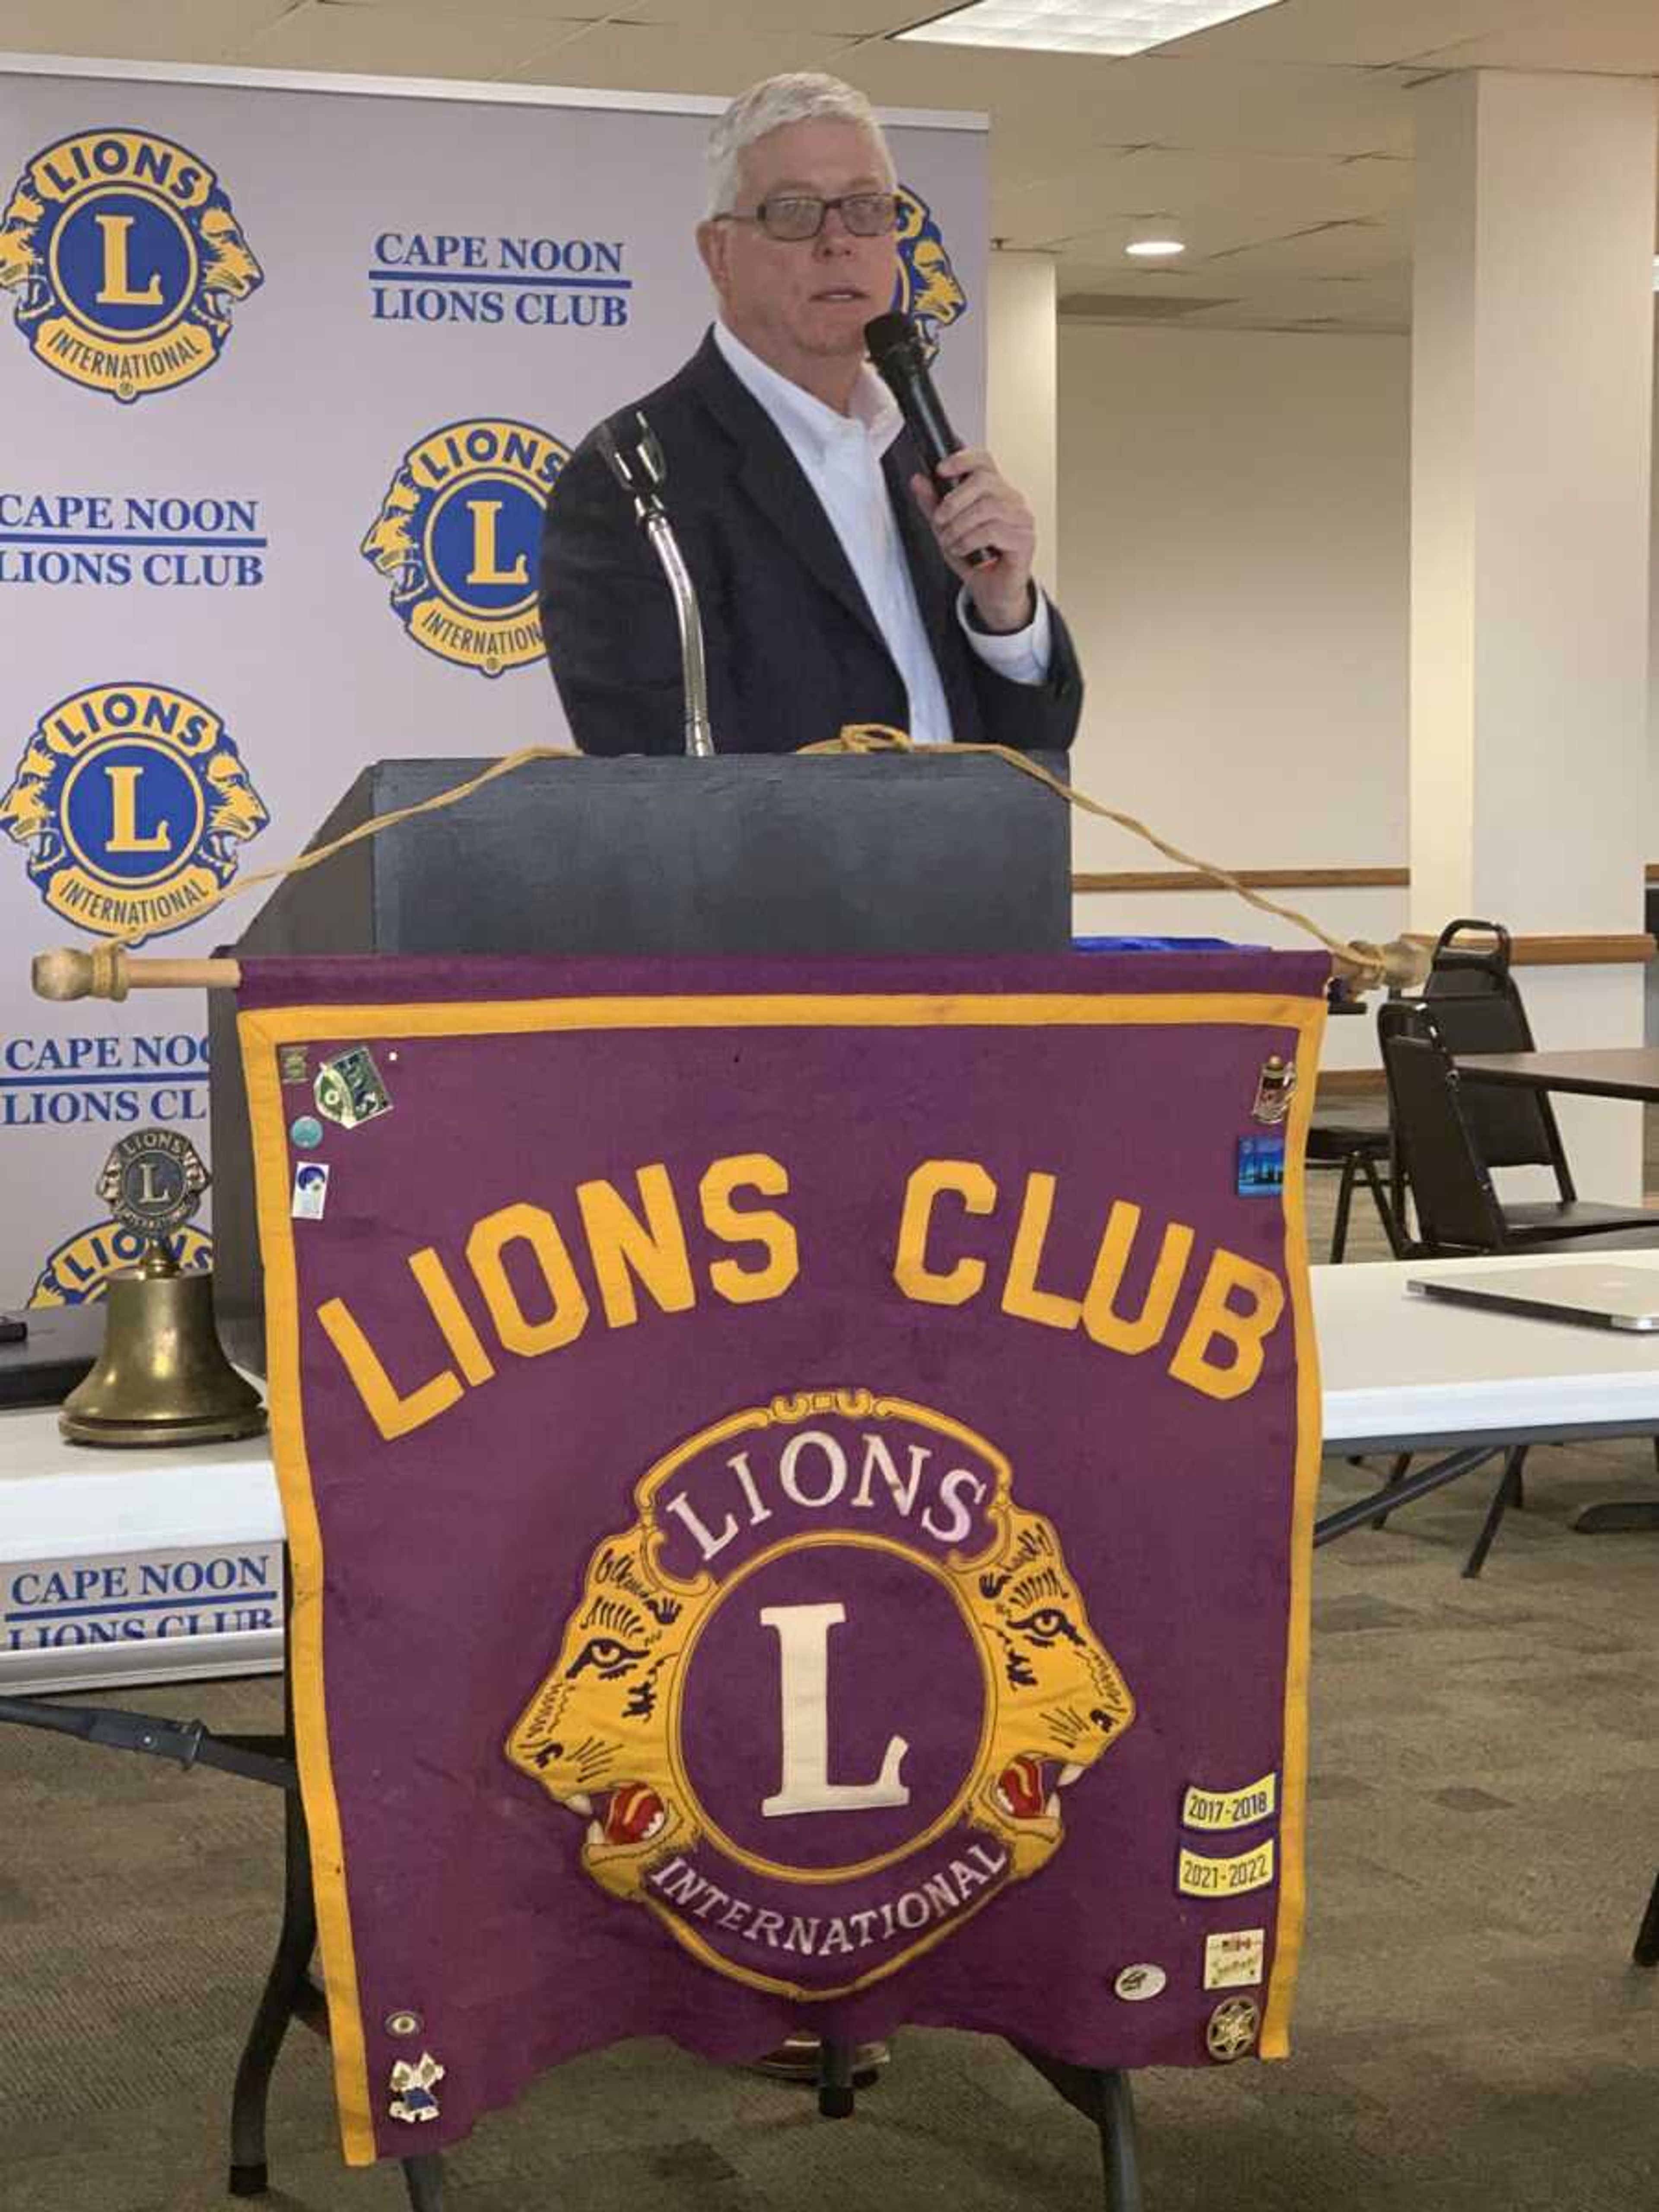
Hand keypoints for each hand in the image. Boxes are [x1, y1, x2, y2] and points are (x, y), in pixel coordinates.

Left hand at [910, 448, 1036, 632]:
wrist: (992, 592)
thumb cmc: (975, 558)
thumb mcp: (946, 528)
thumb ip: (933, 505)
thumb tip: (918, 480)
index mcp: (995, 491)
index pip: (984, 461)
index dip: (962, 460)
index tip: (940, 471)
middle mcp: (1012, 500)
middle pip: (983, 481)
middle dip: (953, 501)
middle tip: (939, 520)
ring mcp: (1022, 519)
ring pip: (987, 507)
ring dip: (959, 526)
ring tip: (950, 541)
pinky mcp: (1025, 540)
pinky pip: (993, 531)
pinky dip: (970, 541)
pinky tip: (963, 549)